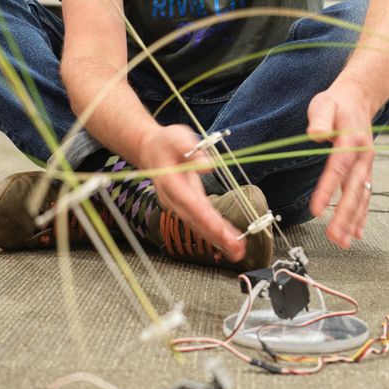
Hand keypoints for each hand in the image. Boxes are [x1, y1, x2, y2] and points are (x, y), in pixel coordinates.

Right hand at [139, 124, 244, 261]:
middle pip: (196, 221)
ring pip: (199, 225)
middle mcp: (174, 199)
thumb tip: (208, 165)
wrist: (150, 151)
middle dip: (216, 236)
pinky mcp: (189, 205)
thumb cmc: (164, 143)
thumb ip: (191, 150)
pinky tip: (229, 242)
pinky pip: (201, 221)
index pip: (190, 203)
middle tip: (235, 249)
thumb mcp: (176, 137)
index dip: (206, 218)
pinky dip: (215, 233)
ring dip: (218, 239)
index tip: (221, 230)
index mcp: (170, 183)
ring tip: (237, 252)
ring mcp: (180, 205)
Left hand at [306, 83, 375, 247]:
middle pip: (354, 189)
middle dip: (345, 215)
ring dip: (353, 220)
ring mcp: (366, 165)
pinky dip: (362, 214)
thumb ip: (320, 118)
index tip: (317, 209)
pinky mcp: (364, 170)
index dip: (327, 190)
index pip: (338, 169)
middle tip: (334, 236)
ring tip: (343, 241)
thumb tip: (315, 133)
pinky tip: (356, 231)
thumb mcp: (324, 104)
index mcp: (351, 141)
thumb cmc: (337, 103)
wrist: (358, 99)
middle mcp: (363, 156)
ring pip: (361, 196)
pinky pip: (365, 195)